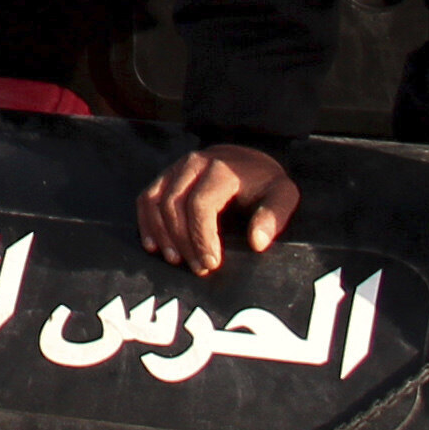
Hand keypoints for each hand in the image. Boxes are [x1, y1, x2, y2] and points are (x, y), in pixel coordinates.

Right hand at [139, 142, 302, 275]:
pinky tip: (153, 245)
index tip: (211, 264)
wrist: (251, 161)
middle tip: (198, 268)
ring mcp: (177, 167)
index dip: (201, 237)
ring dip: (161, 235)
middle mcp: (195, 163)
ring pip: (156, 202)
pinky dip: (146, 222)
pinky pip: (146, 198)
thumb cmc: (265, 183)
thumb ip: (274, 216)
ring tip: (175, 260)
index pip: (200, 204)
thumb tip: (257, 242)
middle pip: (174, 205)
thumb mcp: (282, 195)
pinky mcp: (166, 175)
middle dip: (183, 241)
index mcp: (222, 168)